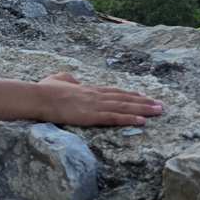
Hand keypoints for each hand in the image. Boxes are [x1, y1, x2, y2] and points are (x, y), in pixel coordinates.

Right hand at [37, 71, 163, 128]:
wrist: (39, 96)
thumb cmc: (44, 89)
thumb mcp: (57, 79)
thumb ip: (68, 78)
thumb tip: (74, 79)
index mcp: (88, 89)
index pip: (114, 91)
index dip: (130, 94)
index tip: (144, 96)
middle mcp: (96, 95)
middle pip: (124, 98)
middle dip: (143, 102)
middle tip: (160, 105)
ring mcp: (95, 105)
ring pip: (124, 107)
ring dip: (143, 109)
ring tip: (159, 111)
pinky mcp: (92, 116)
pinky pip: (115, 118)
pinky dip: (130, 119)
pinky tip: (142, 121)